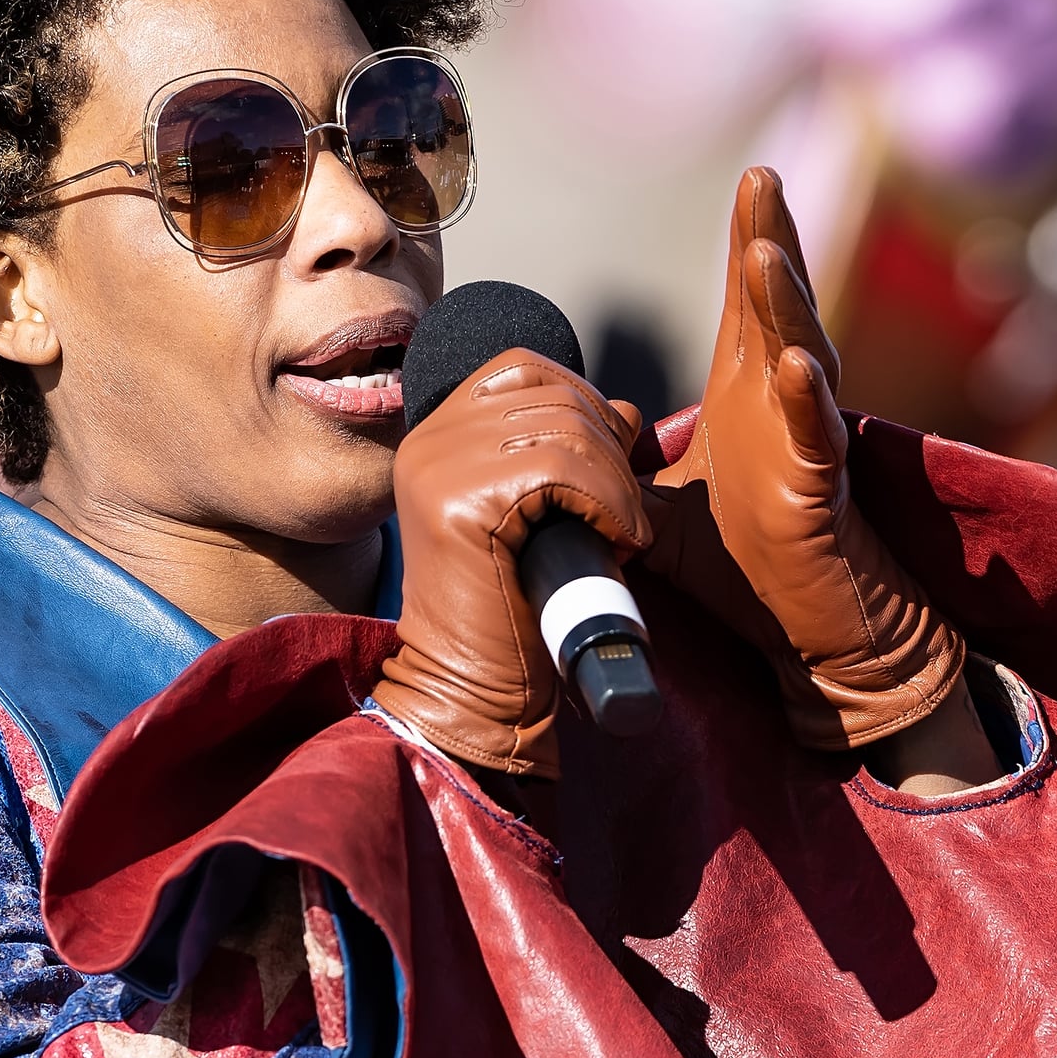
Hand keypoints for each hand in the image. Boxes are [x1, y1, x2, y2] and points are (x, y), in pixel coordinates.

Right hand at [374, 349, 648, 778]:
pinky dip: (608, 500)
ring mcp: (438, 465)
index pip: (522, 368)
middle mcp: (429, 440)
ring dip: (616, 481)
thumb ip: (562, 452)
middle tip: (622, 511)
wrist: (473, 689)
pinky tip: (617, 539)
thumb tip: (627, 412)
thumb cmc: (511, 611)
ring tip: (620, 532)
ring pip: (564, 427)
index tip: (610, 464)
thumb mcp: (535, 512)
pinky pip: (561, 466)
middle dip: (610, 447)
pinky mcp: (459, 500)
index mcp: (439, 435)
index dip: (584, 400)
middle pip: (552, 393)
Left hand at [646, 168, 966, 750]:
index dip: (749, 240)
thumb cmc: (748, 561)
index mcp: (749, 394)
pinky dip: (808, 399)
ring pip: (802, 353)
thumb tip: (561, 445)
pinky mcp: (820, 487)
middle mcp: (782, 402)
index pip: (748, 304)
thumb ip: (620, 466)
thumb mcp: (662, 503)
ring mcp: (805, 439)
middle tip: (761, 179)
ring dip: (785, 303)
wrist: (809, 627)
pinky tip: (799, 366)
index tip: (750, 179)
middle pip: (779, 306)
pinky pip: (816, 435)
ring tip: (765, 252)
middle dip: (771, 238)